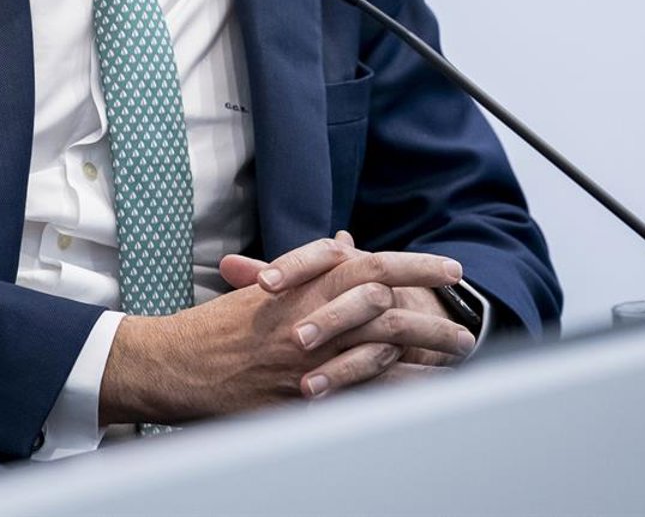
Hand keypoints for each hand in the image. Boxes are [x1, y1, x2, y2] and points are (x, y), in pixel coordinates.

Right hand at [99, 234, 467, 423]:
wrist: (177, 366)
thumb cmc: (215, 328)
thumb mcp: (265, 288)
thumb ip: (309, 269)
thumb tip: (343, 247)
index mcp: (302, 288)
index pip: (370, 267)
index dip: (415, 267)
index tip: (450, 269)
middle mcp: (311, 321)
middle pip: (388, 311)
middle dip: (433, 315)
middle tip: (466, 321)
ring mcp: (310, 361)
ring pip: (382, 353)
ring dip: (424, 356)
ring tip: (456, 358)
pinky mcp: (304, 397)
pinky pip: (362, 395)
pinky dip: (396, 392)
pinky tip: (425, 394)